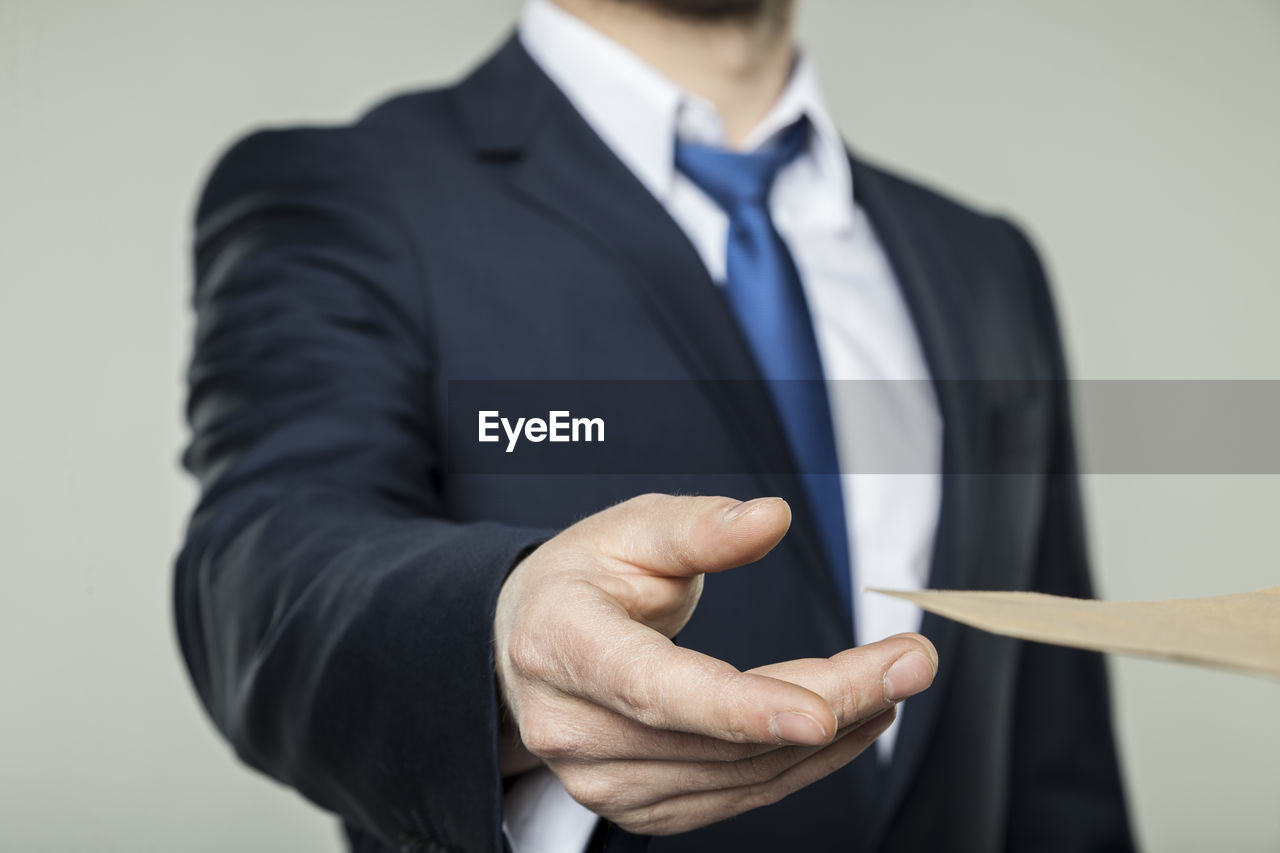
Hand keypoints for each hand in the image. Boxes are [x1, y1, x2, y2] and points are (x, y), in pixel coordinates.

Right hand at [493, 494, 936, 835]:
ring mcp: (603, 780)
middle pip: (719, 736)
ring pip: (740, 775)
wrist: (528, 642)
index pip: (654, 687)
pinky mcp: (638, 807)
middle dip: (831, 701)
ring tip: (890, 683)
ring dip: (831, 736)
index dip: (740, 705)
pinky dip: (802, 763)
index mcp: (562, 643)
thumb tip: (771, 519)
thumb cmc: (581, 578)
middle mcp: (574, 727)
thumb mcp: (629, 528)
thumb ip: (700, 526)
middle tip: (909, 662)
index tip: (823, 710)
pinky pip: (737, 797)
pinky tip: (845, 723)